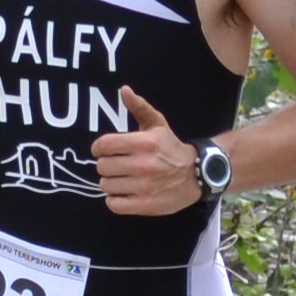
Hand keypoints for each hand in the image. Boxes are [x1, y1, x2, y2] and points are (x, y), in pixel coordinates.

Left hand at [93, 86, 206, 217]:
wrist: (196, 175)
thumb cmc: (171, 148)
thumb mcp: (157, 124)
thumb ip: (139, 107)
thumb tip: (124, 90)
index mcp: (144, 143)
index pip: (104, 145)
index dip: (99, 147)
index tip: (105, 150)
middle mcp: (143, 165)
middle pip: (102, 166)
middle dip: (107, 165)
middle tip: (117, 165)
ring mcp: (144, 187)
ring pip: (105, 185)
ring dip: (111, 182)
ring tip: (122, 179)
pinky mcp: (145, 205)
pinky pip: (114, 204)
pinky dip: (115, 200)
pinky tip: (124, 193)